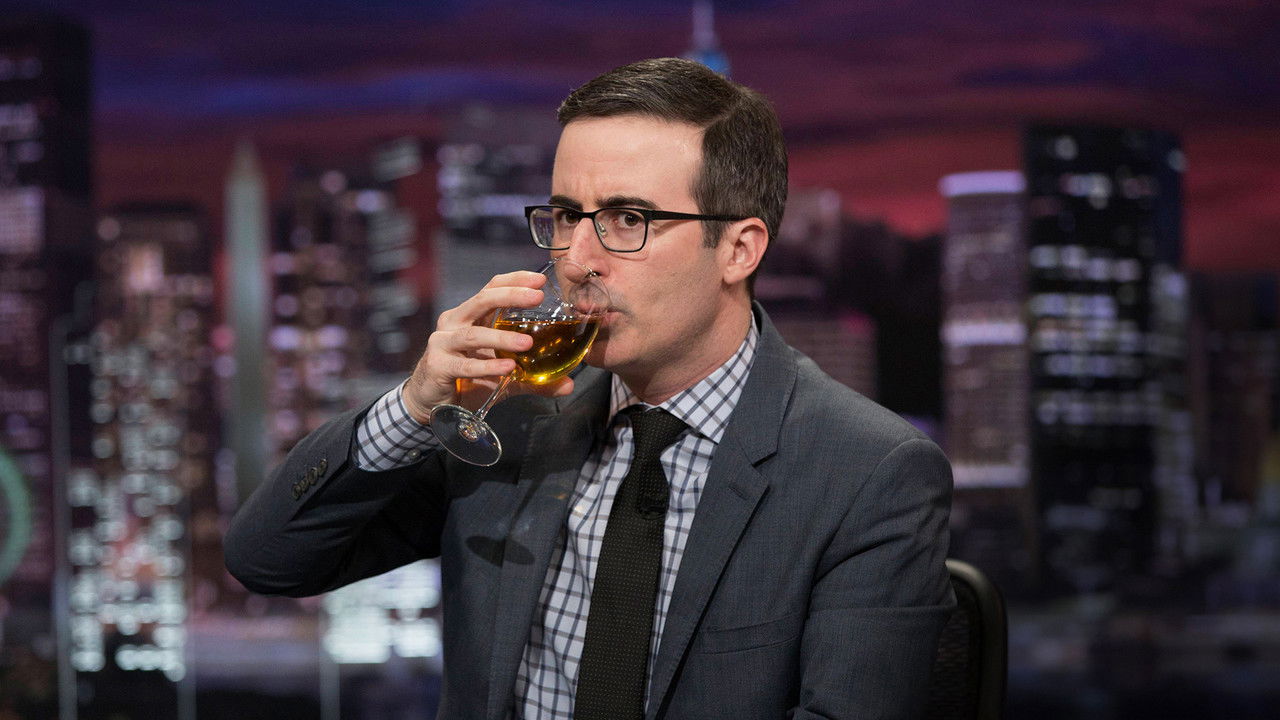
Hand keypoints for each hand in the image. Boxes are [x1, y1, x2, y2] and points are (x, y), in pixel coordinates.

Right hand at [402, 271, 575, 422]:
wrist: (431, 403)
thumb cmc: (468, 380)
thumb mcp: (505, 376)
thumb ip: (534, 378)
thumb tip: (567, 385)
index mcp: (471, 316)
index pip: (492, 288)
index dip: (514, 280)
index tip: (540, 279)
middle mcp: (455, 323)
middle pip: (482, 300)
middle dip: (510, 295)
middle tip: (537, 297)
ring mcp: (443, 343)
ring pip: (473, 334)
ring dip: (501, 337)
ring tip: (527, 343)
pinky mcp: (438, 366)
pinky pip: (465, 365)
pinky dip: (487, 366)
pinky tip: (507, 369)